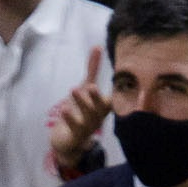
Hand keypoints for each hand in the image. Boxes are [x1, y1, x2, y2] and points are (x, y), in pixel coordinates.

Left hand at [49, 47, 110, 174]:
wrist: (67, 140)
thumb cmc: (79, 110)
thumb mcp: (85, 88)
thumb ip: (92, 69)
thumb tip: (97, 46)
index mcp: (103, 104)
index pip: (114, 97)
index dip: (119, 92)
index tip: (123, 82)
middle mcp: (98, 116)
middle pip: (100, 107)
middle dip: (96, 97)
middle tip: (92, 86)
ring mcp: (88, 127)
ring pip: (87, 116)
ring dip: (81, 103)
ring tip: (73, 89)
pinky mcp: (75, 136)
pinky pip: (74, 127)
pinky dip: (70, 118)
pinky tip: (64, 108)